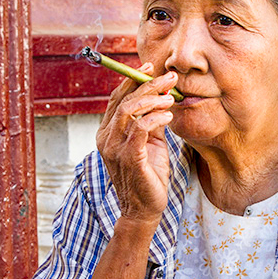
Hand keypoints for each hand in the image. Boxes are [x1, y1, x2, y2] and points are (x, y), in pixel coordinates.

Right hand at [96, 63, 177, 225]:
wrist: (144, 210)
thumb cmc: (148, 177)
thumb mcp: (150, 144)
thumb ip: (151, 122)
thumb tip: (162, 98)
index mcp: (107, 133)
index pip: (116, 100)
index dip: (131, 81)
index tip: (149, 68)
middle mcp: (106, 139)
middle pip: (123, 101)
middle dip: (147, 84)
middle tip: (169, 77)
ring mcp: (115, 149)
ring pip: (129, 110)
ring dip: (152, 99)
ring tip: (171, 96)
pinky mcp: (129, 158)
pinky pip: (141, 129)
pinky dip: (156, 117)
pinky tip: (169, 115)